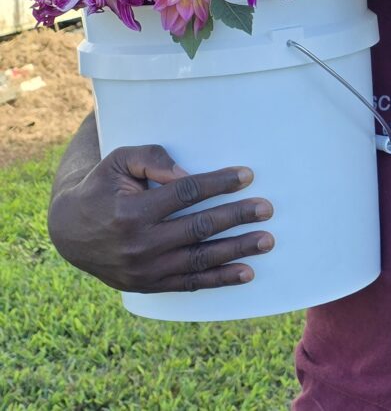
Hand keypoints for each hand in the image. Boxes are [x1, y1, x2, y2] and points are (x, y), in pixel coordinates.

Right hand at [48, 144, 274, 292]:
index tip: (247, 175)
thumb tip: (186, 173)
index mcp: (132, 211)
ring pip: (199, 260)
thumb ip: (152, 159)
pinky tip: (247, 272)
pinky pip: (189, 284)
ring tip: (266, 240)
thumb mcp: (117, 161)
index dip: (217, 183)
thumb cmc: (102, 187)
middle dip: (236, 217)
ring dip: (237, 250)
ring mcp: (144, 269)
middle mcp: (140, 244)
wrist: (69, 230)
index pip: (185, 194)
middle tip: (266, 208)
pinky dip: (220, 279)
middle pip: (198, 228)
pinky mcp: (148, 285)